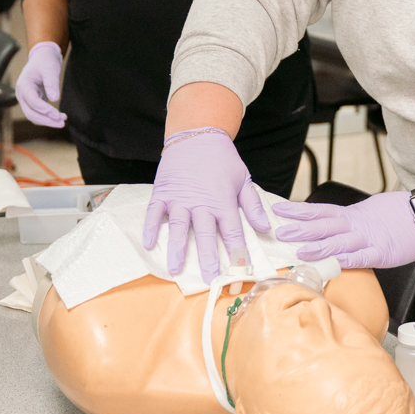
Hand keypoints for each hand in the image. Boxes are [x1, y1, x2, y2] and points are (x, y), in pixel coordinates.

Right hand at [15, 41, 66, 128]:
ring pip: (34, 116)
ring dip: (48, 121)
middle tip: (62, 123)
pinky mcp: (33, 102)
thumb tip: (54, 99)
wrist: (43, 57)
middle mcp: (22, 95)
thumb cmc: (45, 61)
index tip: (57, 114)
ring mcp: (26, 99)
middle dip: (46, 120)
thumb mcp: (50, 69)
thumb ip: (51, 83)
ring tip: (63, 121)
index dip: (45, 110)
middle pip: (31, 114)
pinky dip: (48, 117)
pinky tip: (60, 117)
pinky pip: (39, 113)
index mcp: (23, 85)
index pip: (33, 102)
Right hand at [144, 127, 268, 284]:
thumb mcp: (244, 179)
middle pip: (204, 234)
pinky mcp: (162, 192)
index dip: (237, 252)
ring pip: (177, 227)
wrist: (197, 135)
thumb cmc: (222, 159)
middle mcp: (201, 203)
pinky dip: (150, 227)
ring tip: (175, 268)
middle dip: (208, 258)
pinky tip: (148, 244)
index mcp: (223, 201)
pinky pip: (154, 212)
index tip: (242, 270)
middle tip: (210, 279)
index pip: (232, 232)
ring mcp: (179, 198)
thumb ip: (253, 205)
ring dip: (176, 248)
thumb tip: (266, 228)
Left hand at [274, 191, 414, 269]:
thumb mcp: (369, 210)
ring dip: (319, 247)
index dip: (300, 210)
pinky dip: (347, 260)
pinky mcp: (382, 252)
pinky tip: (334, 263)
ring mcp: (369, 239)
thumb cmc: (399, 213)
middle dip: (301, 229)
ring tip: (300, 251)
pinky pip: (362, 257)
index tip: (279, 209)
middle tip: (279, 232)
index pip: (320, 211)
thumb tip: (332, 223)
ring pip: (340, 242)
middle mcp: (356, 225)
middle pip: (324, 226)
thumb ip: (350, 219)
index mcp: (352, 215)